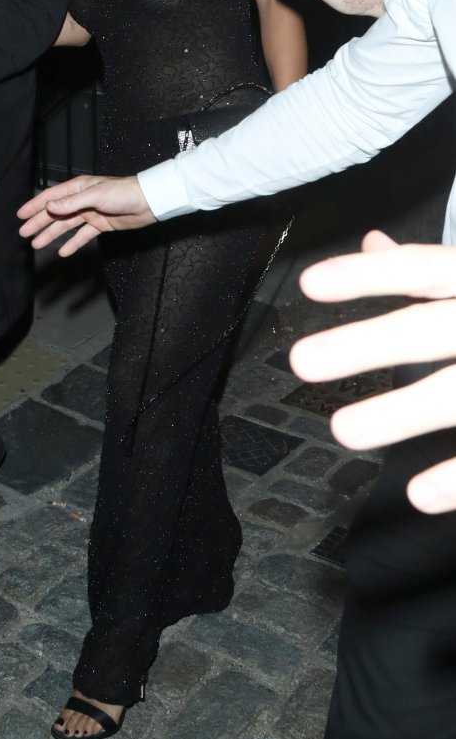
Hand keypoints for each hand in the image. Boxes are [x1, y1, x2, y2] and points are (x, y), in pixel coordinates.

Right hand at [17, 175, 156, 255]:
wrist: (148, 202)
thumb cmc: (122, 193)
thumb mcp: (95, 195)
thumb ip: (71, 202)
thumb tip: (50, 206)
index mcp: (77, 188)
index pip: (50, 197)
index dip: (34, 206)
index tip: (20, 215)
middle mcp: (81, 200)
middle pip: (54, 213)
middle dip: (38, 222)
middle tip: (24, 233)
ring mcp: (90, 213)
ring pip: (65, 225)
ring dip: (51, 235)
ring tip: (36, 244)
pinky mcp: (99, 225)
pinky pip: (82, 236)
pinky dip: (72, 244)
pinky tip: (63, 252)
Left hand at [290, 230, 455, 512]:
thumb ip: (437, 270)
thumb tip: (376, 244)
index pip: (428, 268)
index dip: (371, 275)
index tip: (309, 285)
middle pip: (436, 326)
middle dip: (369, 343)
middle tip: (300, 361)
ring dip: (403, 412)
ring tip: (342, 430)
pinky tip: (420, 494)